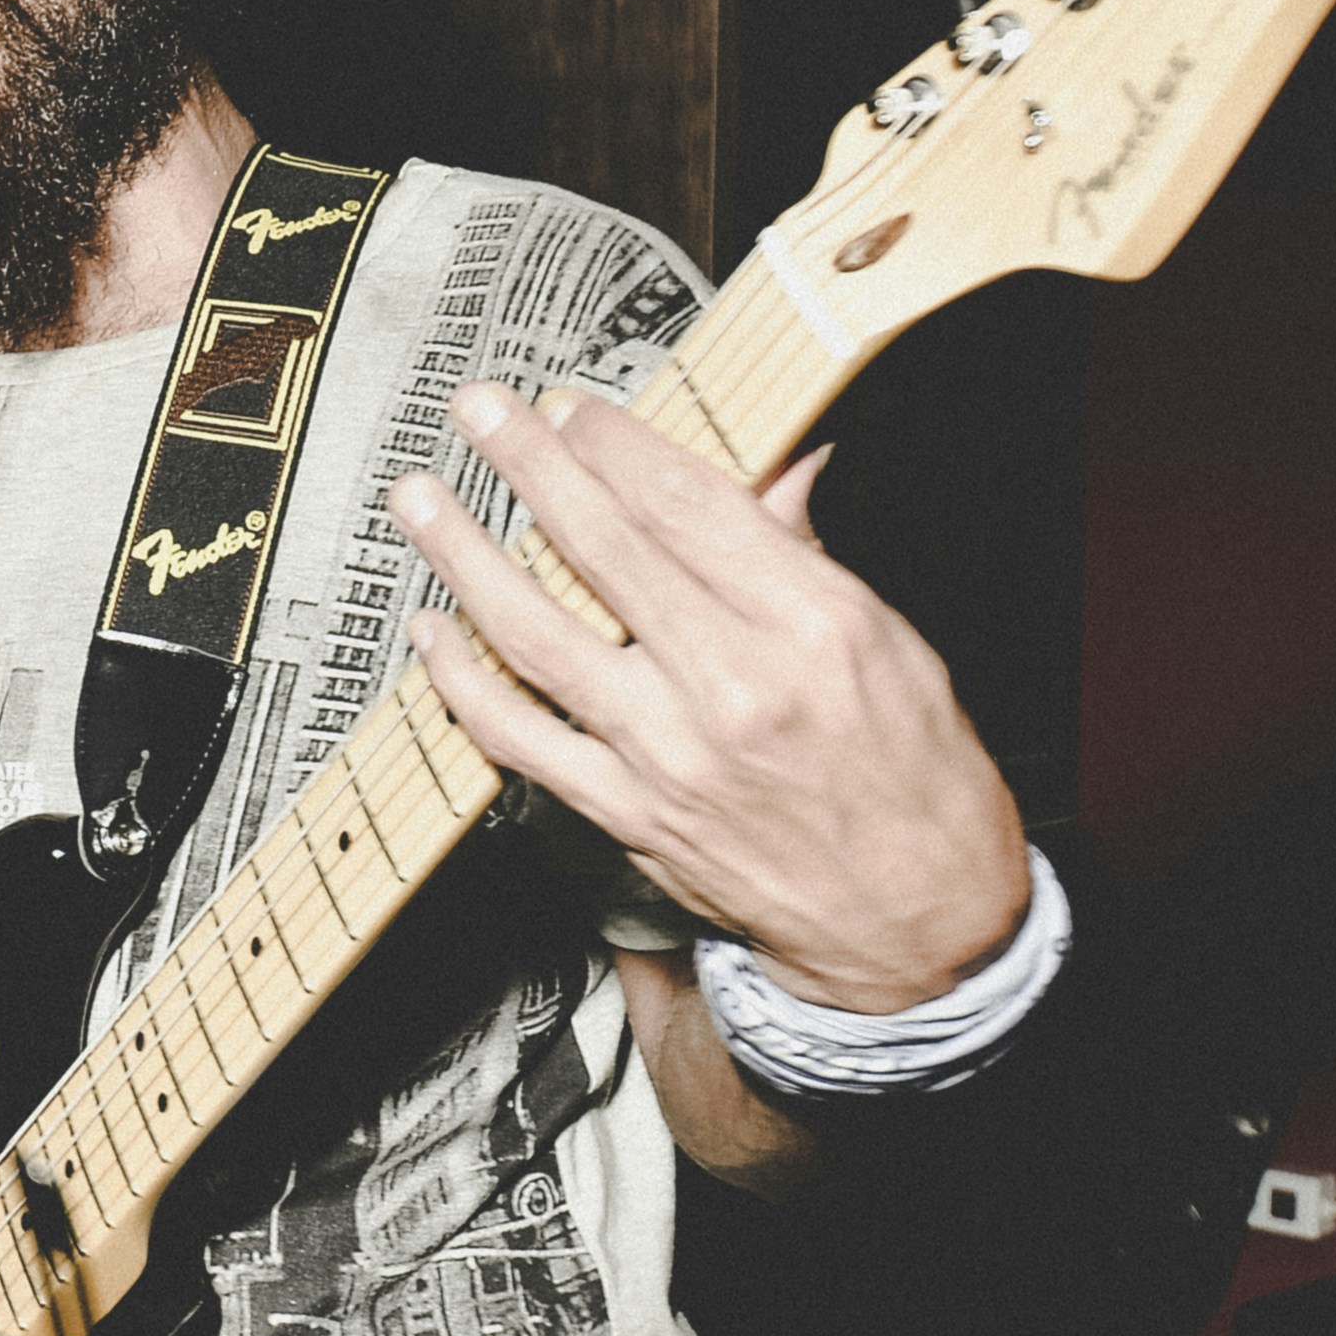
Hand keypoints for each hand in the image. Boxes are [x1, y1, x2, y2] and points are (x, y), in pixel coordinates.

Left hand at [392, 384, 1025, 1010]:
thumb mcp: (894, 647)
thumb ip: (808, 558)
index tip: (568, 409)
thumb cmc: (914, 781)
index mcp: (812, 626)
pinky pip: (519, 737)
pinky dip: (462, 682)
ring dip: (465, 560)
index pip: (688, 507)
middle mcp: (733, 686)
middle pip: (604, 550)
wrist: (912, 926)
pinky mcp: (626, 814)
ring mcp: (668, 754)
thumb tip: (779, 466)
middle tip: (477, 412)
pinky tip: (431, 633)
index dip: (615, 447)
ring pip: (538, 636)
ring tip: (421, 502)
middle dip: (529, 467)